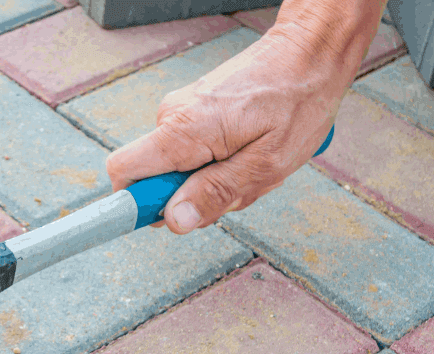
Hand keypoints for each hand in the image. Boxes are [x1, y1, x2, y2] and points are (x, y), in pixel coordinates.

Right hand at [106, 26, 351, 233]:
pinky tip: (251, 150)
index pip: (124, 171)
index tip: (168, 217)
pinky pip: (194, 152)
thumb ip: (217, 192)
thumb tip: (174, 219)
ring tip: (254, 162)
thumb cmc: (297, 101)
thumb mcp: (266, 162)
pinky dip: (221, 162)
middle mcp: (173, 116)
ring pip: (181, 169)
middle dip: (196, 195)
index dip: (137, 202)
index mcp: (184, 129)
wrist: (309, 53)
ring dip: (215, 179)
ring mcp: (182, 111)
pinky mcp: (195, 111)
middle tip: (242, 184)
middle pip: (157, 178)